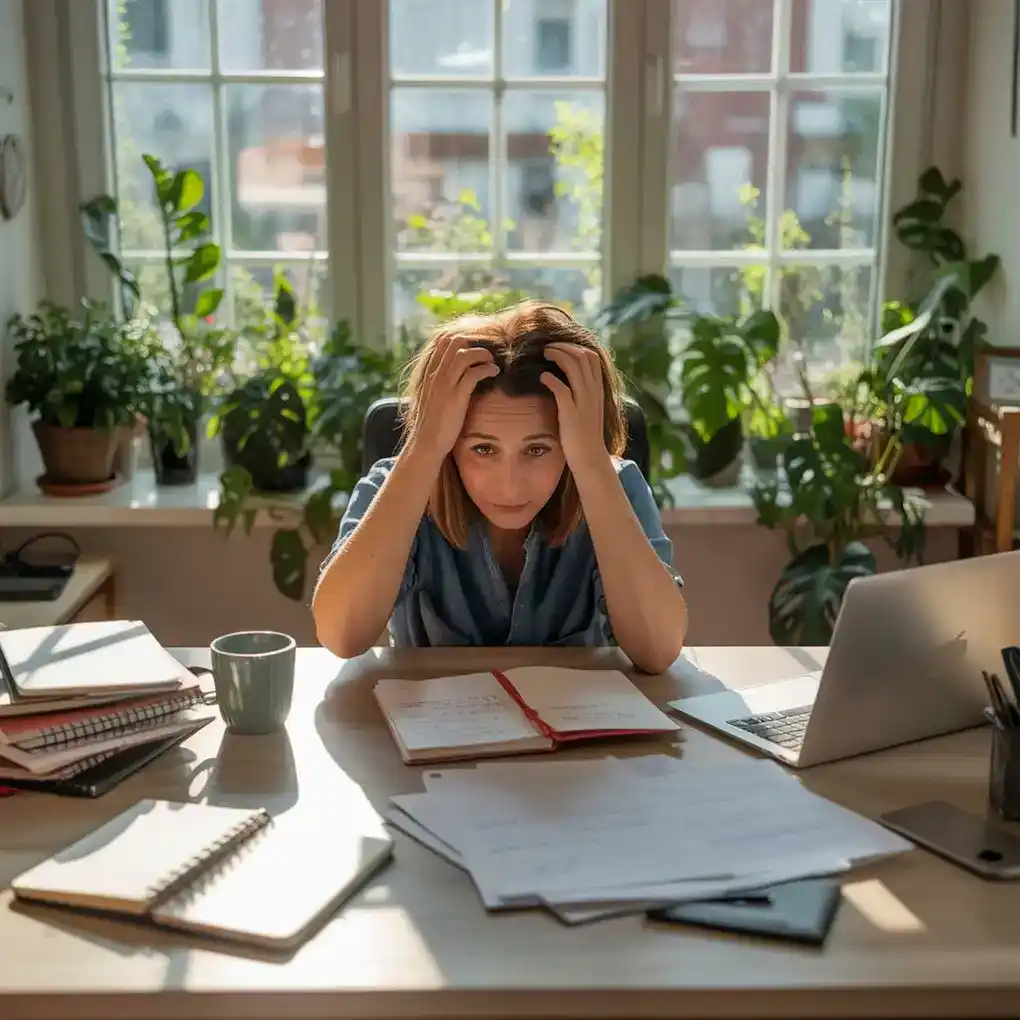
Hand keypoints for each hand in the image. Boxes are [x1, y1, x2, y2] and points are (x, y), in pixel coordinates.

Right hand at [413, 335, 499, 455]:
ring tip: (492, 361)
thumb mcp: (432, 396)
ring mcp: (445, 385)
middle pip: (454, 342)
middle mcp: (435, 374)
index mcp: (429, 372)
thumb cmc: (432, 422)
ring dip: (483, 354)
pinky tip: (494, 372)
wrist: (427, 442)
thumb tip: (454, 374)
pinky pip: (474, 373)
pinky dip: (487, 368)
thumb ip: (439, 382)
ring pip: (464, 354)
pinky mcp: (456, 397)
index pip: (443, 341)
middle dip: (474, 342)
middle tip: (486, 353)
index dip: (462, 337)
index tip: (475, 346)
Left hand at [541, 343, 609, 475]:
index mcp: (597, 389)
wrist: (590, 457)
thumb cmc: (585, 434)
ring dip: (557, 356)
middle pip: (582, 356)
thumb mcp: (588, 408)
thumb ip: (583, 392)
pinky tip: (542, 377)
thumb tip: (569, 378)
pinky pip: (562, 389)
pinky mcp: (571, 413)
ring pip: (574, 367)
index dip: (574, 347)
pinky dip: (551, 379)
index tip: (559, 347)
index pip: (591, 357)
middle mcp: (592, 392)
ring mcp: (583, 402)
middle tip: (547, 347)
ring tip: (543, 354)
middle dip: (563, 346)